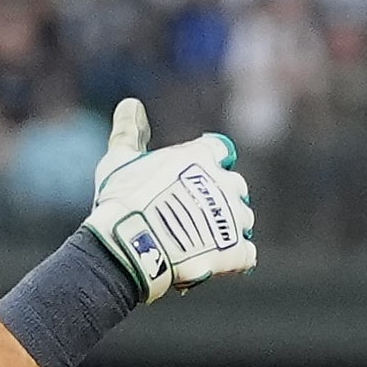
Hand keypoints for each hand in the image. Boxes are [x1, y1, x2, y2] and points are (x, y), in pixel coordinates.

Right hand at [86, 97, 256, 297]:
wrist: (130, 246)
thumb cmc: (121, 202)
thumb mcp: (120, 160)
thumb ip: (130, 131)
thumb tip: (130, 104)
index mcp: (201, 157)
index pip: (220, 151)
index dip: (210, 164)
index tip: (194, 177)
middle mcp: (224, 183)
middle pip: (235, 186)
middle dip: (220, 198)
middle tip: (193, 216)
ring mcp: (233, 217)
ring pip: (243, 219)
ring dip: (227, 228)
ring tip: (199, 242)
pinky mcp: (236, 250)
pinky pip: (247, 254)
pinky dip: (234, 259)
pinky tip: (211, 262)